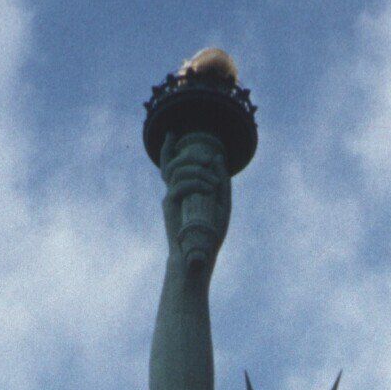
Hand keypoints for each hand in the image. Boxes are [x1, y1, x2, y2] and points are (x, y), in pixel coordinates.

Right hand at [160, 129, 230, 269]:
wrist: (199, 255)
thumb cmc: (210, 233)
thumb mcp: (222, 204)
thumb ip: (221, 181)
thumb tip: (218, 157)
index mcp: (184, 189)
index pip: (171, 164)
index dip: (168, 148)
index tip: (172, 134)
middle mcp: (174, 191)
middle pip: (174, 162)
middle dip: (191, 156)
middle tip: (208, 162)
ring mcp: (170, 197)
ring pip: (177, 171)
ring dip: (197, 171)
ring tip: (212, 182)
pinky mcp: (170, 205)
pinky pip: (179, 185)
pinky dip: (196, 183)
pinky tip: (208, 190)